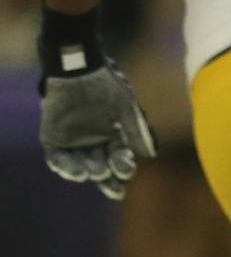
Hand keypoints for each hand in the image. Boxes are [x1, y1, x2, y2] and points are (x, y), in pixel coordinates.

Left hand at [40, 63, 156, 200]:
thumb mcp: (126, 108)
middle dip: (107, 179)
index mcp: (113, 136)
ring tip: (89, 175)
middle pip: (101, 167)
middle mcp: (93, 141)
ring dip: (85, 172)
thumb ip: (137, 132)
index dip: (123, 168)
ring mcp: (72, 139)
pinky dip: (63, 165)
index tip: (126, 171)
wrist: (77, 67)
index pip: (119, 159)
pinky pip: (56, 156)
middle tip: (113, 189)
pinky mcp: (53, 136)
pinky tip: (73, 171)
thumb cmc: (106, 85)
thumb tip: (151, 155)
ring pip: (79, 164)